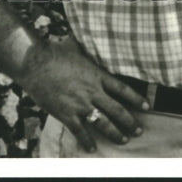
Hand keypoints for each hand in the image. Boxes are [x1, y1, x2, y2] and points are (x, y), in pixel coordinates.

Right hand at [18, 35, 148, 152]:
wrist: (35, 64)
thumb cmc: (54, 52)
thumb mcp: (75, 46)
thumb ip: (85, 47)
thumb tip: (88, 33)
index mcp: (96, 75)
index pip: (122, 89)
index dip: (136, 99)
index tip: (146, 106)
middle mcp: (92, 91)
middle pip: (117, 110)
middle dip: (129, 122)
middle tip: (138, 130)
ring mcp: (80, 104)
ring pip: (103, 123)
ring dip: (115, 133)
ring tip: (123, 139)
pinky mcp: (67, 114)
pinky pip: (81, 131)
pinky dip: (87, 141)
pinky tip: (92, 148)